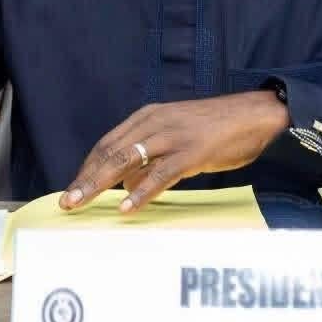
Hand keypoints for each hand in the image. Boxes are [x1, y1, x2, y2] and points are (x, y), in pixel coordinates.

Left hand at [60, 91, 289, 212]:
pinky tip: (127, 207)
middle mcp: (156, 122)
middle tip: (66, 201)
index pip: (108, 142)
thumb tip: (128, 185)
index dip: (87, 166)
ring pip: (127, 160)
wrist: (254, 115)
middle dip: (86, 177)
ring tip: (83, 203)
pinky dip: (141, 192)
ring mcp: (173, 136)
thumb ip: (152, 157)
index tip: (71, 188)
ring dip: (101, 183)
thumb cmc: (217, 128)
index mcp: (149, 116)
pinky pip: (161, 174)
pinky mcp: (192, 151)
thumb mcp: (177, 136)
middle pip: (111, 151)